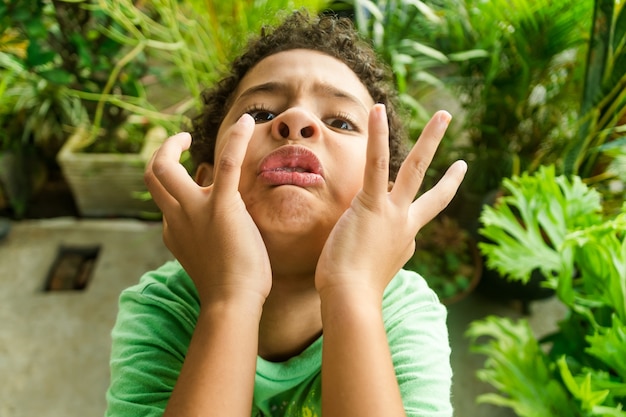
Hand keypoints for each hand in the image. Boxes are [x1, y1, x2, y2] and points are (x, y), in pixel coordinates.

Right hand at [145, 114, 271, 304]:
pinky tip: (247, 123)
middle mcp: (176, 217)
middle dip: (162, 152)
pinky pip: (226, 164)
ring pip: (164, 168)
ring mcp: (195, 211)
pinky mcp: (222, 207)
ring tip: (193, 133)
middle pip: (152, 176)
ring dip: (174, 144)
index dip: (177, 183)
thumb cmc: (228, 287)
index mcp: (173, 229)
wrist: (233, 303)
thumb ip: (201, 235)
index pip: (165, 198)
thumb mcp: (205, 257)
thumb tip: (212, 221)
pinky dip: (236, 139)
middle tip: (179, 141)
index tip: (195, 177)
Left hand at [315, 105, 466, 297]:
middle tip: (463, 161)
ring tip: (445, 114)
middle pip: (435, 195)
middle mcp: (406, 225)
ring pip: (416, 169)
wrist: (350, 299)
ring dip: (432, 140)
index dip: (412, 215)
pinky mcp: (372, 204)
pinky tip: (378, 110)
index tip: (404, 222)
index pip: (414, 220)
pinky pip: (377, 164)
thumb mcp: (369, 271)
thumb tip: (370, 251)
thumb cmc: (351, 292)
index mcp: (405, 241)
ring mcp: (394, 213)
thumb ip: (374, 254)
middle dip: (452, 176)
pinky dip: (379, 136)